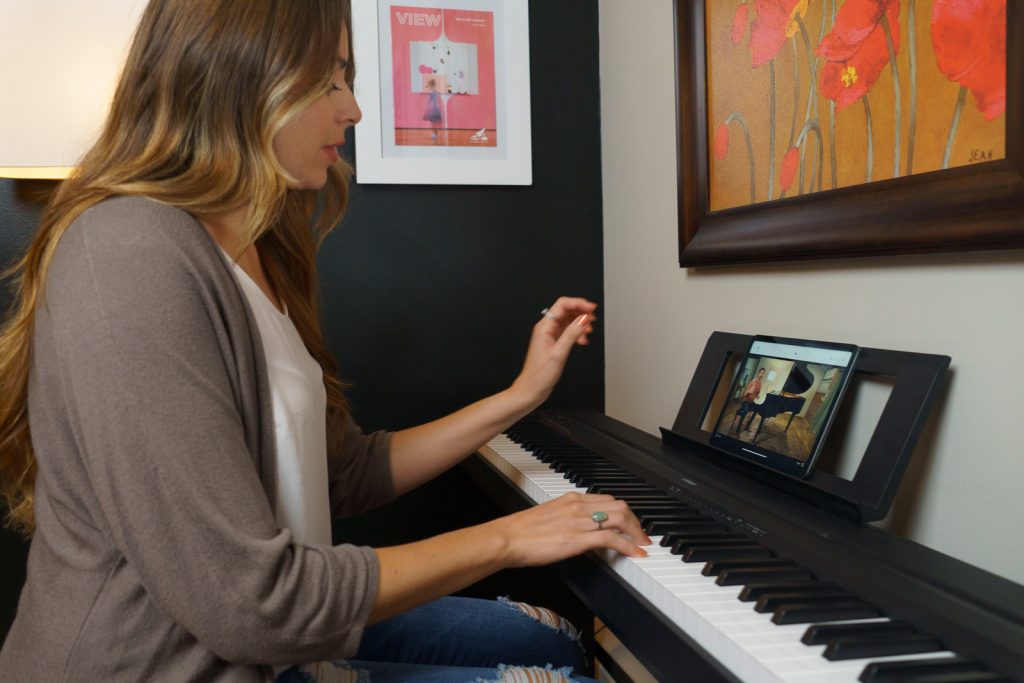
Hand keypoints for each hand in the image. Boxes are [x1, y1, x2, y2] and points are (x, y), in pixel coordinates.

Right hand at [489, 492, 649, 567]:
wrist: (507, 538)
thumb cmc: (520, 532)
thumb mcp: (548, 517)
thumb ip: (566, 518)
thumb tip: (578, 530)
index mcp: (571, 498)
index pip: (607, 500)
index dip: (624, 512)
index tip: (630, 524)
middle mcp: (578, 506)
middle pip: (620, 506)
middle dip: (636, 521)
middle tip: (641, 535)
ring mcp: (579, 521)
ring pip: (620, 519)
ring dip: (636, 533)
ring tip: (642, 544)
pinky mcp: (578, 538)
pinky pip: (612, 538)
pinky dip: (628, 546)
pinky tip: (635, 554)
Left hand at [510, 296, 597, 408]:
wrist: (532, 389)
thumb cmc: (540, 375)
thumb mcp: (559, 353)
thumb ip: (572, 334)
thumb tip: (583, 319)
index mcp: (544, 327)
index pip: (562, 305)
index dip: (578, 303)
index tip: (591, 308)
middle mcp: (546, 328)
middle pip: (566, 310)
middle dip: (581, 313)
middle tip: (593, 320)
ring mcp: (550, 335)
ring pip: (568, 321)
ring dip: (580, 324)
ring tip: (588, 332)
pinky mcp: (553, 342)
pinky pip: (568, 331)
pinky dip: (577, 333)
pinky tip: (582, 340)